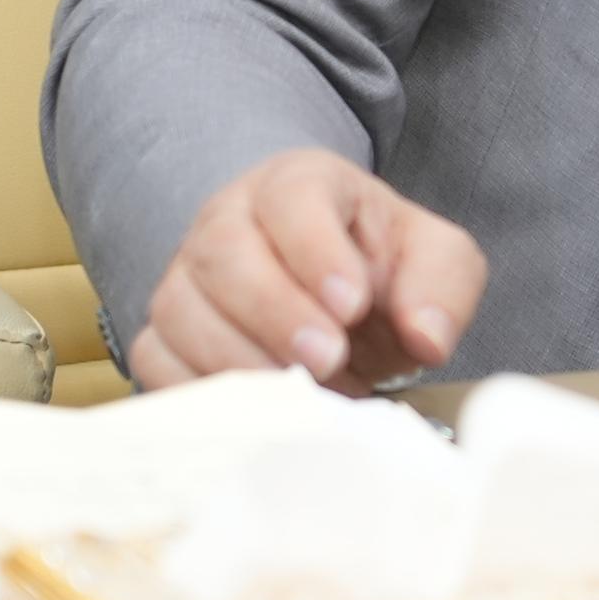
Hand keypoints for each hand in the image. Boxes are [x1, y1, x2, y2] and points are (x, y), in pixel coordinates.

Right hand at [128, 148, 487, 388]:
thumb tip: (428, 337)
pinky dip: (198, 392)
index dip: (316, 250)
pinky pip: (155, 360)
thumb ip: (443, 287)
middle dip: (274, 310)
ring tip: (298, 394)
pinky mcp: (164, 335)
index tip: (353, 304)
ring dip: (238, 359)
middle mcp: (229, 220)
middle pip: (223, 250)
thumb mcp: (436, 262)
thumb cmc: (382, 271)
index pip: (293, 196)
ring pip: (180, 308)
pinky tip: (251, 415)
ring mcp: (187, 277)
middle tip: (327, 358)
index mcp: (300, 184)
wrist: (339, 302)